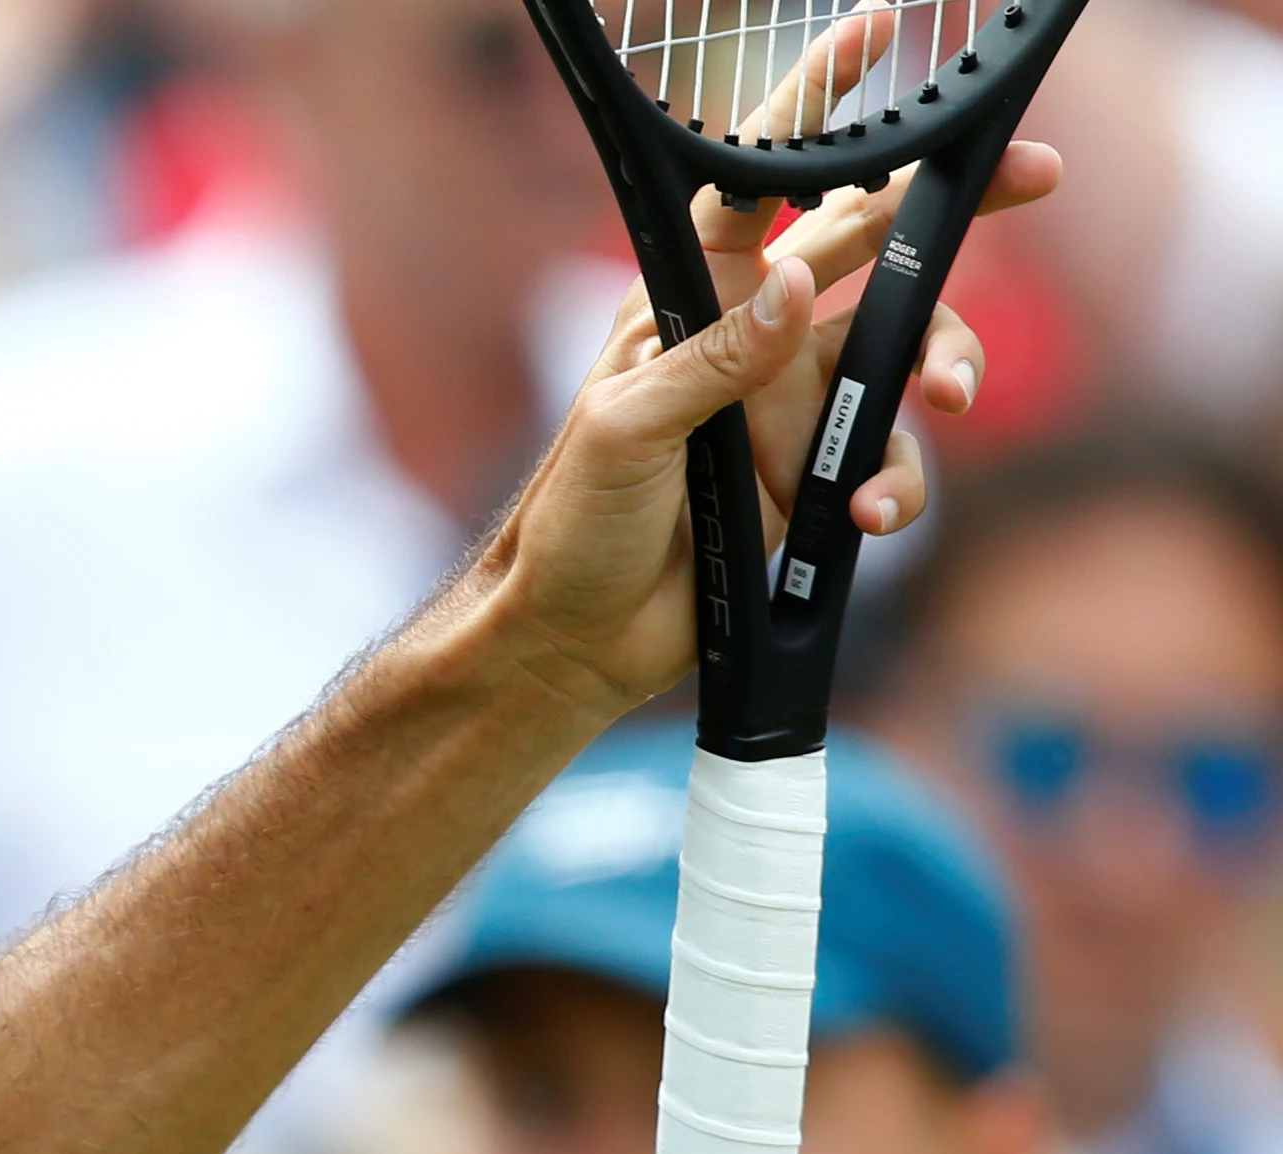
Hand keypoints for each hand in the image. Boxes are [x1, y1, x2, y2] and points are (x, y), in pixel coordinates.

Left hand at [468, 122, 1056, 717]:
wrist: (577, 637)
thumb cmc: (571, 523)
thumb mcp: (623, 432)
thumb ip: (712, 360)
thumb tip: (798, 284)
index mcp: (692, 299)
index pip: (756, 181)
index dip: (813, 105)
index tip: (875, 32)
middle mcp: (757, 336)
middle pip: (878, 243)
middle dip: (960, 206)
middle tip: (1038, 176)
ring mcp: (793, 403)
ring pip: (910, 351)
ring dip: (947, 364)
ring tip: (952, 398)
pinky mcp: (818, 476)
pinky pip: (893, 461)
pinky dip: (898, 486)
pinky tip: (868, 518)